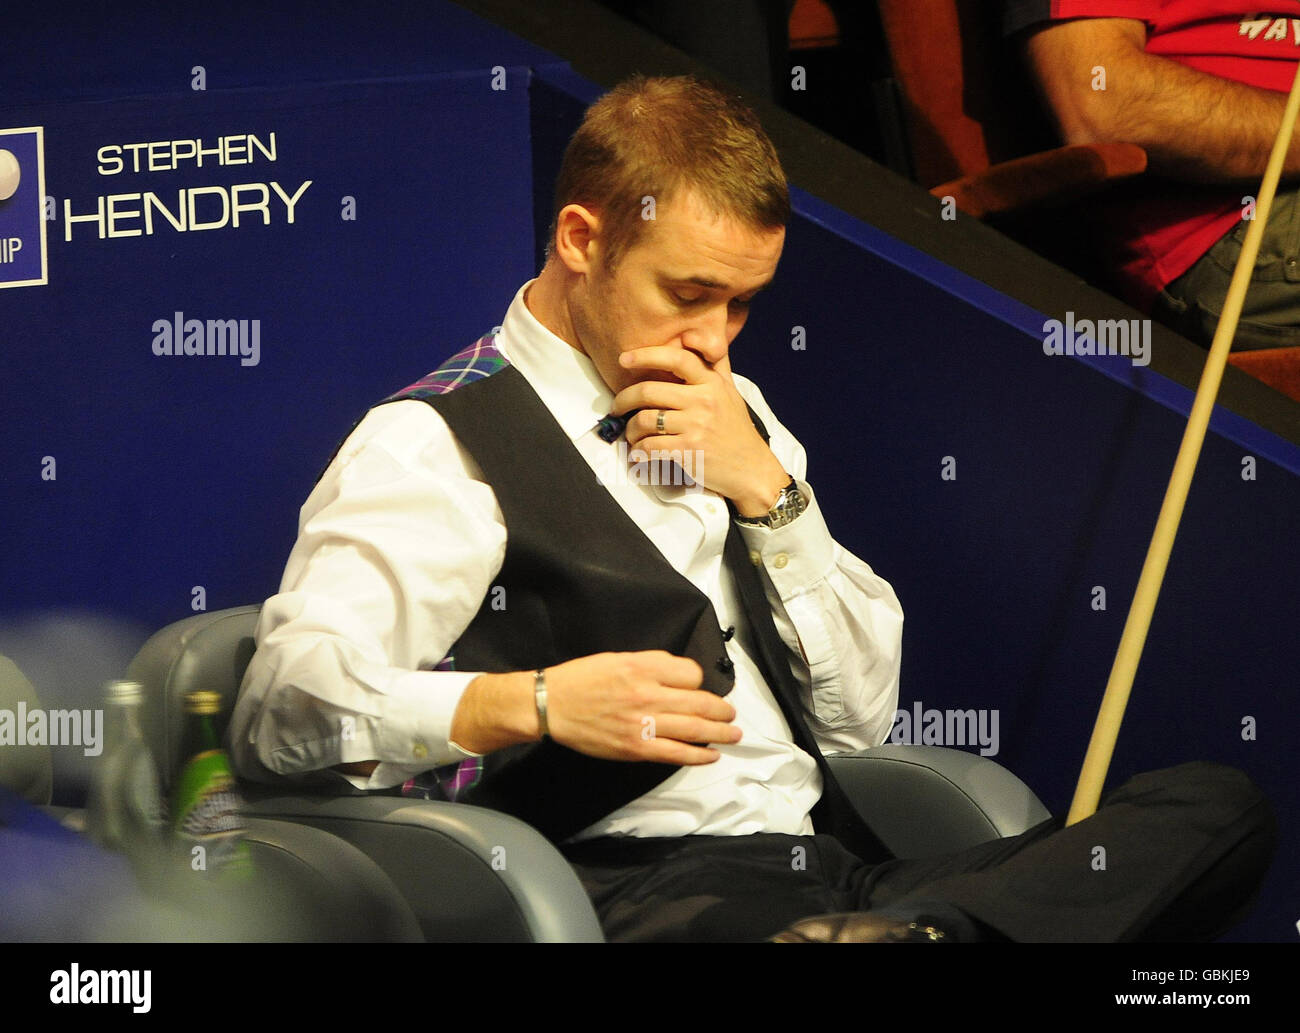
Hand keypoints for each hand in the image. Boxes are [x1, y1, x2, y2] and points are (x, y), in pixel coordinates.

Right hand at [545, 651, 740, 764]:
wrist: (552, 705)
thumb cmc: (582, 679)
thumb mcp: (618, 658)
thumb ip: (651, 664)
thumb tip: (681, 675)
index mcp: (643, 667)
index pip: (690, 674)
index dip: (698, 681)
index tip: (696, 687)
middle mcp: (648, 694)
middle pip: (700, 702)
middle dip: (722, 710)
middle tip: (731, 713)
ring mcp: (643, 723)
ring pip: (695, 729)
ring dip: (720, 733)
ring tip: (733, 734)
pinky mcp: (636, 748)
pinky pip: (676, 753)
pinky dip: (699, 755)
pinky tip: (711, 755)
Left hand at [611, 347, 788, 516]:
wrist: (751, 469)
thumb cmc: (736, 431)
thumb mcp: (730, 392)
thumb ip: (714, 365)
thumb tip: (696, 336)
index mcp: (711, 383)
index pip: (677, 359)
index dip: (646, 355)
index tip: (624, 359)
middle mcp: (703, 401)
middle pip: (648, 391)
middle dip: (623, 400)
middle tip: (617, 407)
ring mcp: (696, 427)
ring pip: (644, 420)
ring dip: (629, 430)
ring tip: (631, 434)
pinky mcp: (689, 451)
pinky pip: (650, 446)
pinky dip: (638, 451)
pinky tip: (639, 452)